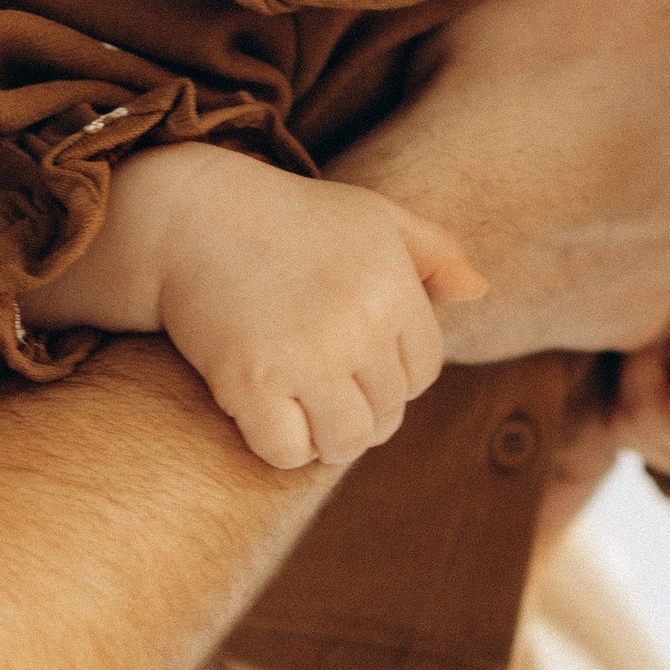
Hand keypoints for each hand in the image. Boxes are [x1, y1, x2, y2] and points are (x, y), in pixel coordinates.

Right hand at [32, 142, 484, 469]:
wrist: (190, 217)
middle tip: (324, 386)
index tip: (357, 360)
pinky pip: (287, 452)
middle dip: (362, 410)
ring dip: (327, 440)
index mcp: (393, 288)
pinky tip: (267, 415)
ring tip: (304, 410)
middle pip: (387, 414)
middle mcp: (358, 325)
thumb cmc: (289, 219)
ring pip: (345, 444)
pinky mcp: (250, 382)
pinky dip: (281, 446)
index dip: (394, 376)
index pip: (423, 372)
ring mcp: (304, 356)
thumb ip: (435, 251)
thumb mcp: (372, 218)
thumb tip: (479, 291)